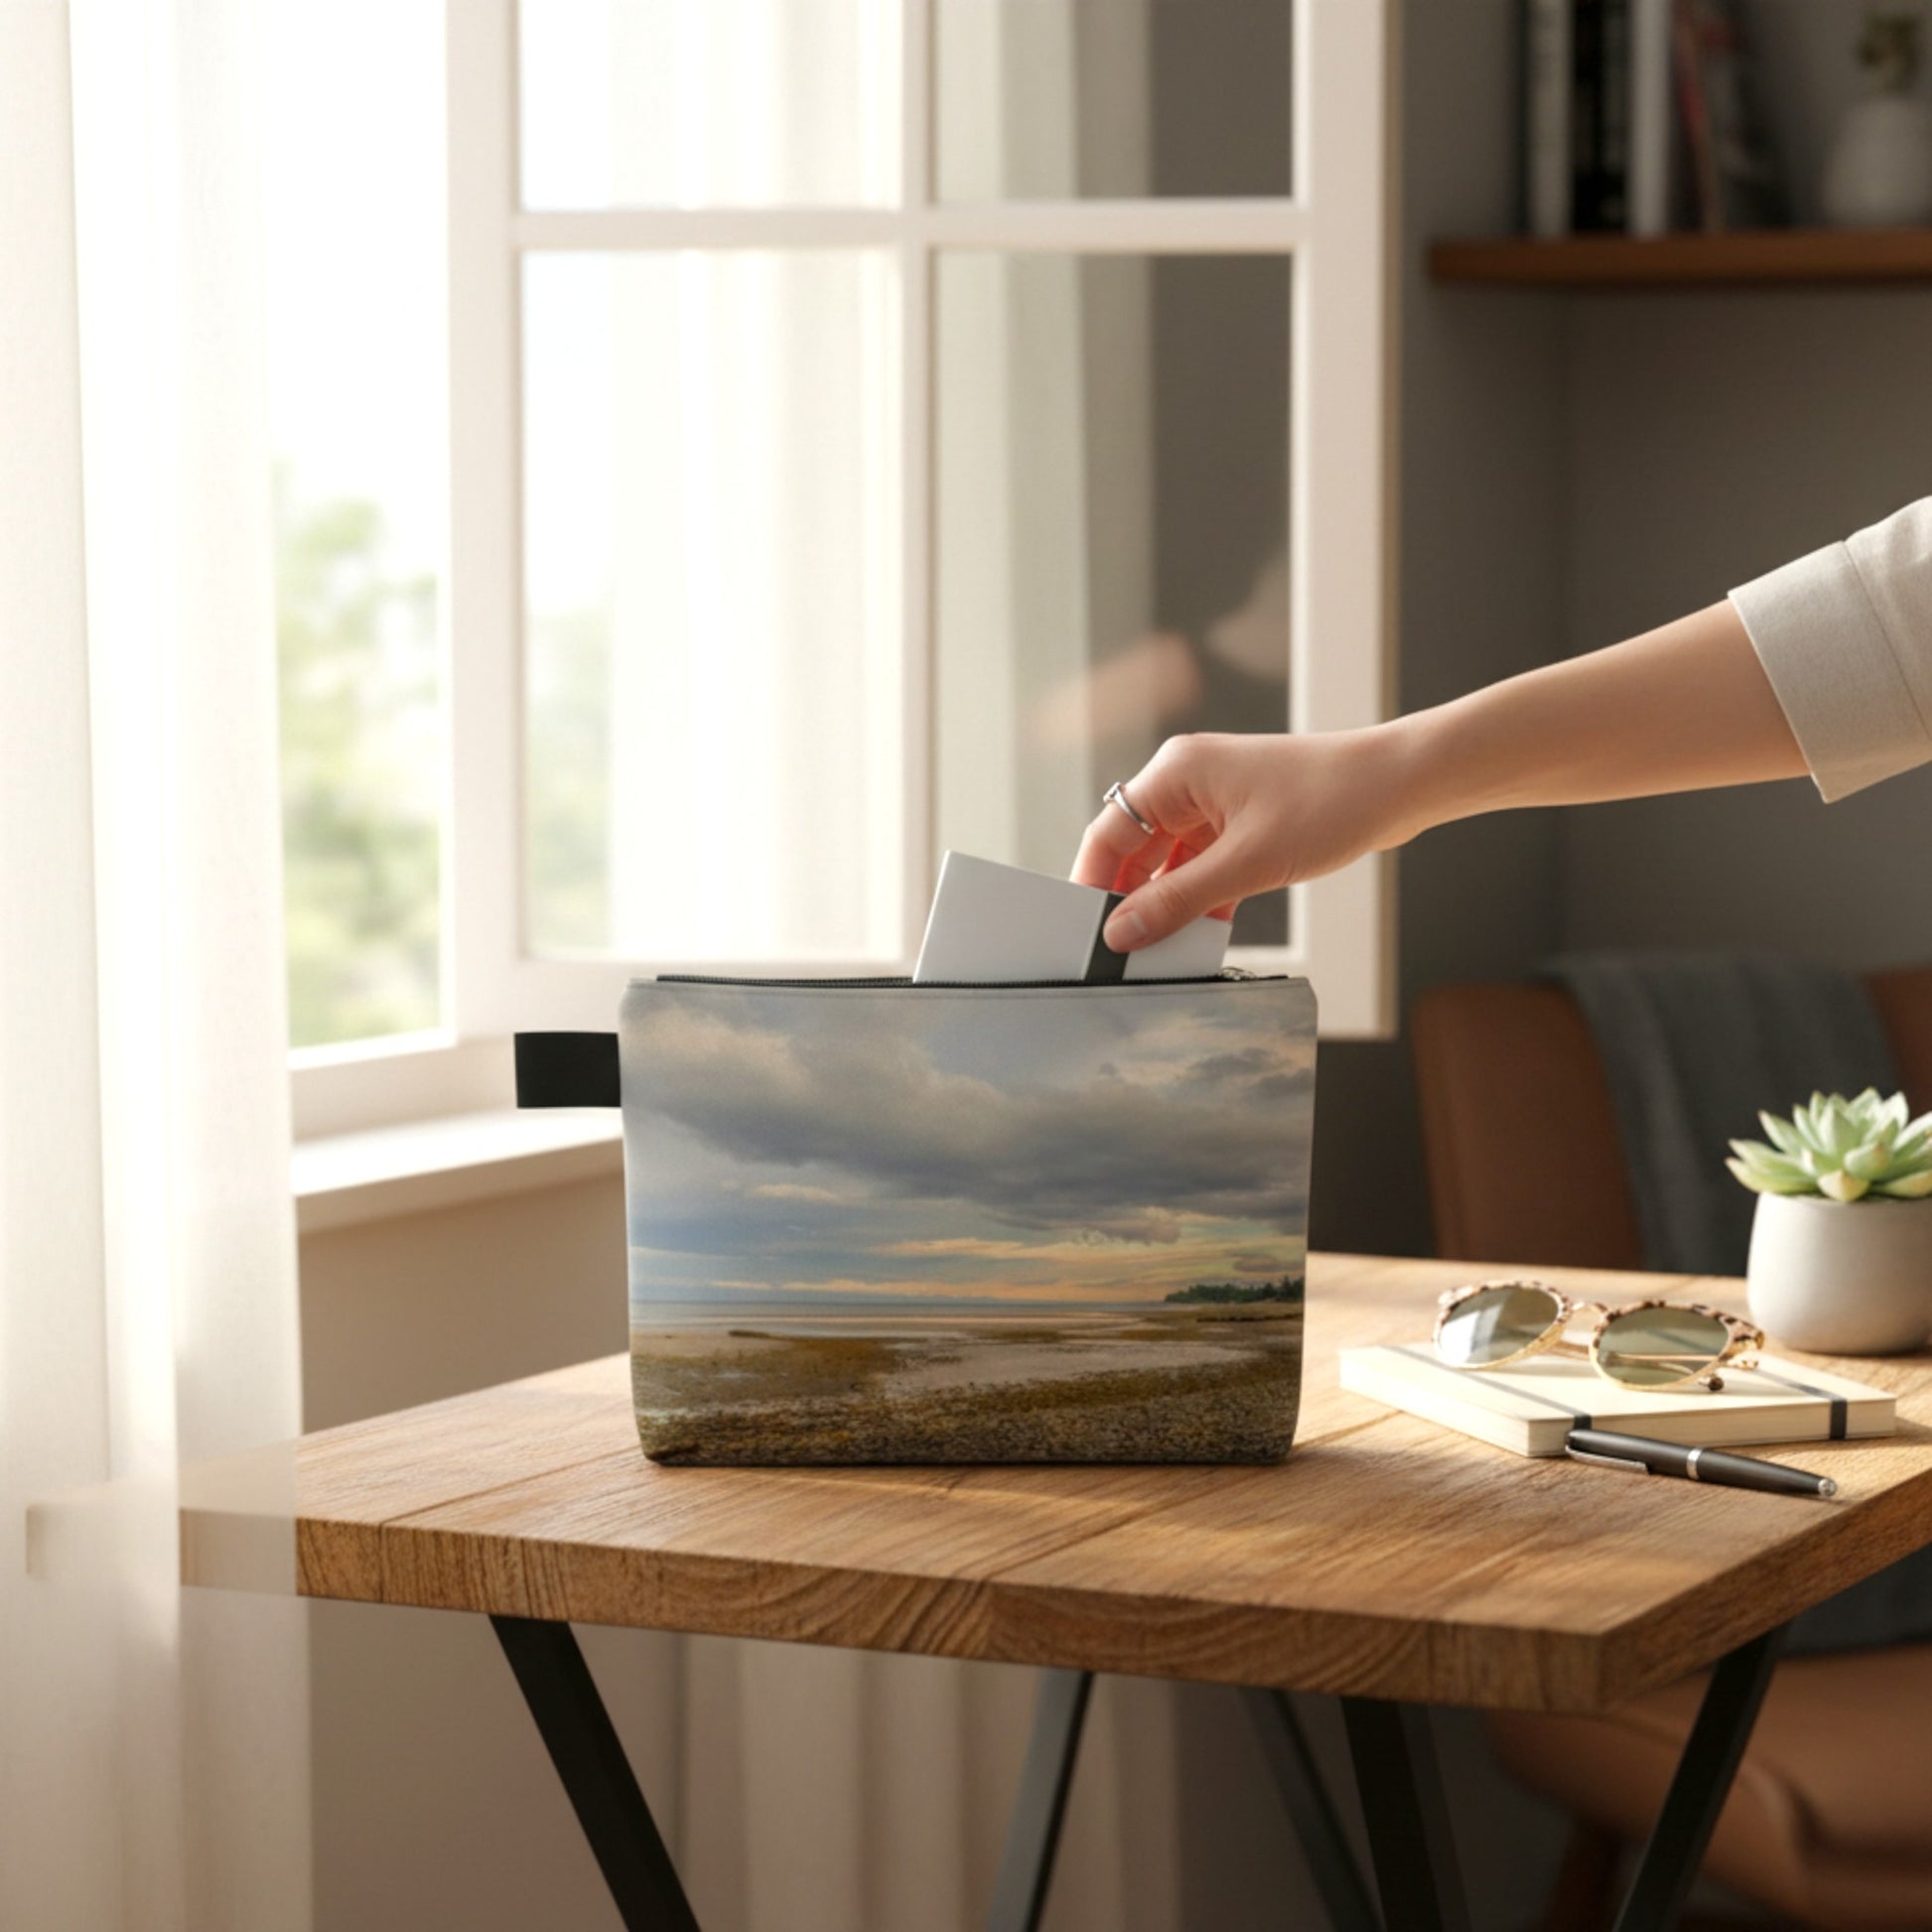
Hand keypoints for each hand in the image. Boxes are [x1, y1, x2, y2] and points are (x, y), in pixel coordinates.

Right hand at [1072, 728, 1422, 950]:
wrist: (1401, 785)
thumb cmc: (1330, 801)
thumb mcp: (1246, 863)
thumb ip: (1178, 901)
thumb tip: (1123, 933)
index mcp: (1177, 771)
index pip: (1109, 830)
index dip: (1092, 881)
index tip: (1086, 930)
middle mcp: (1189, 782)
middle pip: (1135, 848)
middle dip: (1130, 899)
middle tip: (1123, 950)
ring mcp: (1217, 803)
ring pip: (1170, 862)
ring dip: (1169, 904)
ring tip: (1161, 950)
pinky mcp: (1243, 823)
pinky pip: (1204, 867)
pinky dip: (1201, 899)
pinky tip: (1200, 935)